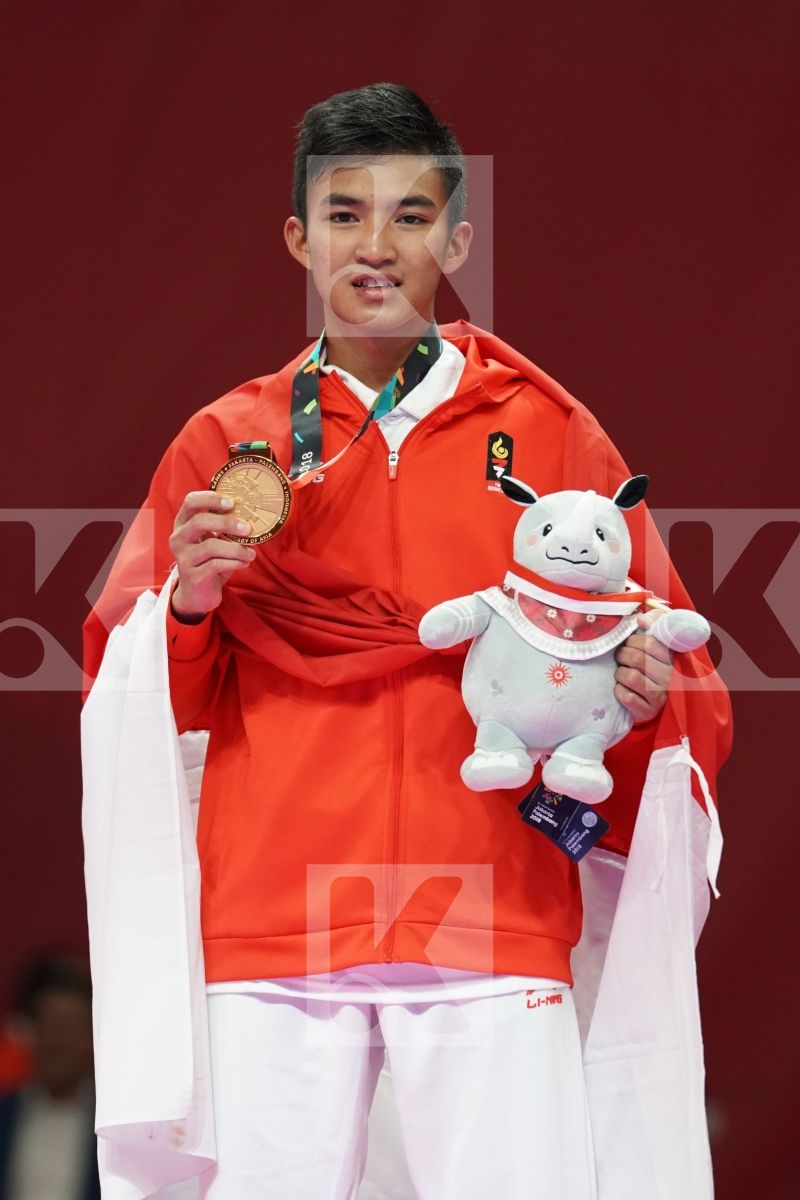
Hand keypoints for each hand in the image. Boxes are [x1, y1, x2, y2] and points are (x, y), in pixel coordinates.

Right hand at [168, 491, 255, 618]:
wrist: (198, 594)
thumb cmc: (209, 561)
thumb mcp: (214, 540)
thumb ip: (225, 527)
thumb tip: (251, 516)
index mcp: (183, 524)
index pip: (190, 502)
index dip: (211, 498)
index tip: (233, 502)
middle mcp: (178, 538)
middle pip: (199, 521)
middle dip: (227, 523)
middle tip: (247, 528)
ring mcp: (183, 558)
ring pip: (211, 546)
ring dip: (236, 549)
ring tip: (251, 553)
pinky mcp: (192, 576)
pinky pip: (216, 565)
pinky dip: (235, 563)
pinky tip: (245, 563)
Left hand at [614, 610, 672, 723]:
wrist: (649, 702)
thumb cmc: (649, 668)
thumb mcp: (655, 646)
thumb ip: (653, 626)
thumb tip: (640, 619)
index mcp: (672, 658)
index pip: (650, 642)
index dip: (632, 642)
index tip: (628, 644)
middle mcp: (670, 677)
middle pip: (637, 658)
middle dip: (622, 656)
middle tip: (621, 659)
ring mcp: (660, 695)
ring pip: (630, 676)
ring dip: (619, 674)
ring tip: (622, 675)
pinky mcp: (648, 711)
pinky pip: (626, 696)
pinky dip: (619, 692)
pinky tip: (623, 690)